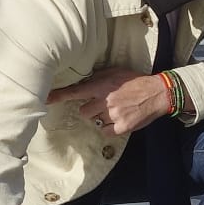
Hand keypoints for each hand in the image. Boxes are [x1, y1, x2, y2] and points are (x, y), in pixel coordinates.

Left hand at [47, 66, 170, 135]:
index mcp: (102, 86)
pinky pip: (105, 131)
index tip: (45, 99)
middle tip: (103, 105)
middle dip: (91, 109)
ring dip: (102, 118)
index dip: (59, 96)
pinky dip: (110, 127)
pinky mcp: (121, 127)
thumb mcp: (116, 73)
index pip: (75, 92)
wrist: (157, 93)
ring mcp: (113, 115)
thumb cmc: (136, 81)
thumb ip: (98, 78)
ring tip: (116, 111)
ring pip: (95, 121)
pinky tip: (120, 119)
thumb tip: (83, 82)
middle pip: (84, 112)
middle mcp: (105, 101)